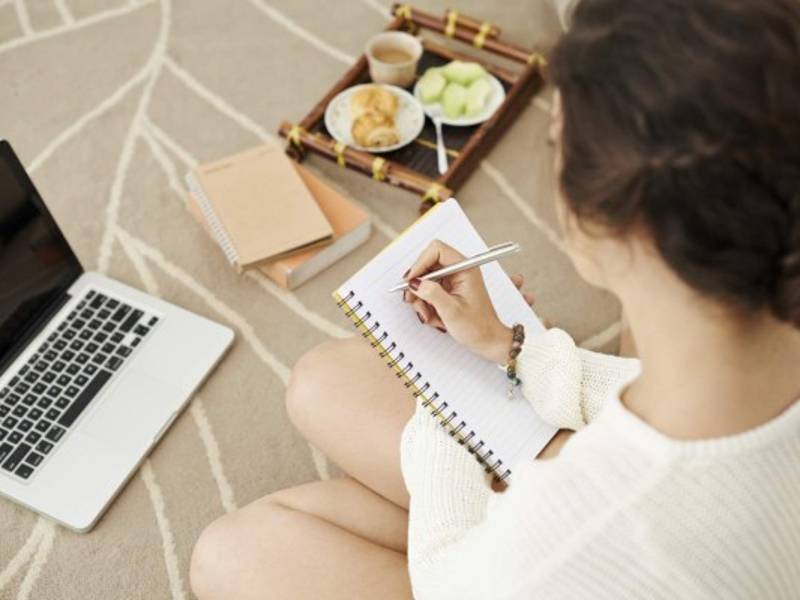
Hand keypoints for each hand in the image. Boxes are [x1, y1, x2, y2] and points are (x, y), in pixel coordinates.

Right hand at [403, 240, 524, 363]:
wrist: (487, 340)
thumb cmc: (477, 327)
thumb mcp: (452, 311)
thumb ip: (432, 294)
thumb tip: (414, 282)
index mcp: (465, 268)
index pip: (437, 250)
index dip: (420, 263)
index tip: (411, 281)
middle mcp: (459, 270)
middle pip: (427, 265)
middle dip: (418, 285)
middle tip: (414, 301)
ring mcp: (453, 280)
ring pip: (425, 280)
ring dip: (421, 299)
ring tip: (429, 315)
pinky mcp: (448, 289)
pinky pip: (428, 291)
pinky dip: (426, 304)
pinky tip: (433, 316)